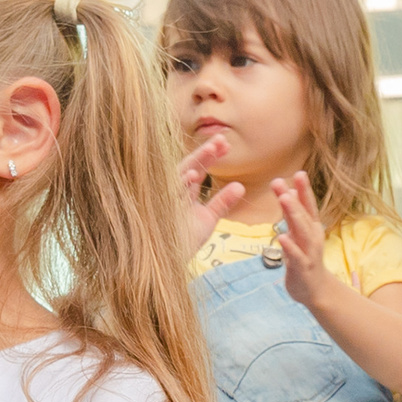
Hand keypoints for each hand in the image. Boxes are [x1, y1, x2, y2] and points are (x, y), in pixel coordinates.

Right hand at [177, 134, 246, 256]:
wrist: (166, 262)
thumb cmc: (184, 240)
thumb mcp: (207, 218)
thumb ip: (222, 202)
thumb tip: (240, 186)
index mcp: (183, 191)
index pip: (198, 168)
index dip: (210, 155)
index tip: (225, 143)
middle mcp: (174, 192)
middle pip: (190, 166)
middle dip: (205, 153)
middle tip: (222, 139)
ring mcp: (166, 199)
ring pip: (180, 174)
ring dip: (196, 161)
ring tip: (213, 148)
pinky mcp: (161, 209)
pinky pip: (171, 194)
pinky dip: (181, 184)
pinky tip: (194, 174)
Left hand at [268, 175, 336, 307]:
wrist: (315, 290)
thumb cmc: (304, 258)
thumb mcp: (298, 234)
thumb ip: (293, 214)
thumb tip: (290, 191)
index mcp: (312, 227)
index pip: (308, 205)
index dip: (304, 190)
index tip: (299, 172)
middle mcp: (312, 237)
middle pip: (304, 215)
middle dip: (295, 198)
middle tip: (283, 181)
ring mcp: (308, 252)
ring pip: (301, 231)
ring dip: (293, 214)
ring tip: (283, 198)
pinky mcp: (302, 267)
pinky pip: (295, 255)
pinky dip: (289, 246)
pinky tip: (281, 236)